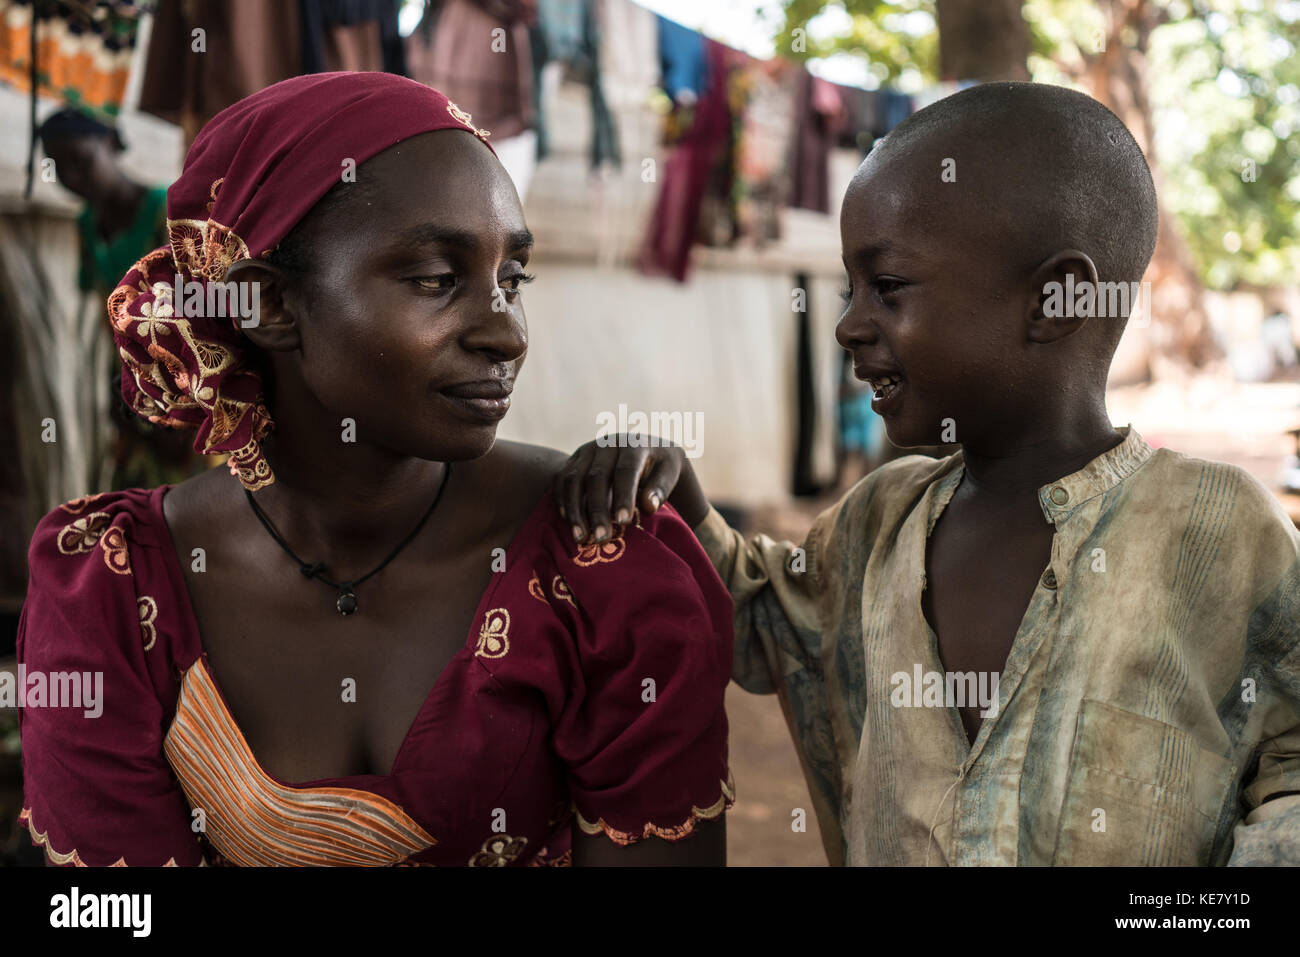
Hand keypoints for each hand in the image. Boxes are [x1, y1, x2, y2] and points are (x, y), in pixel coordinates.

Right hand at [554, 436, 686, 543]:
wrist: (644, 449)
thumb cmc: (659, 468)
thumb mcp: (669, 473)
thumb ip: (660, 489)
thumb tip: (647, 506)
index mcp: (634, 445)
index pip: (626, 470)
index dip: (624, 496)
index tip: (623, 522)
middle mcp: (607, 444)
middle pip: (597, 477)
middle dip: (597, 510)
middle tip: (601, 538)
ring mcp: (587, 450)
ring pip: (574, 479)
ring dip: (575, 510)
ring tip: (580, 537)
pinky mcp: (574, 459)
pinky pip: (561, 480)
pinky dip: (562, 501)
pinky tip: (568, 522)